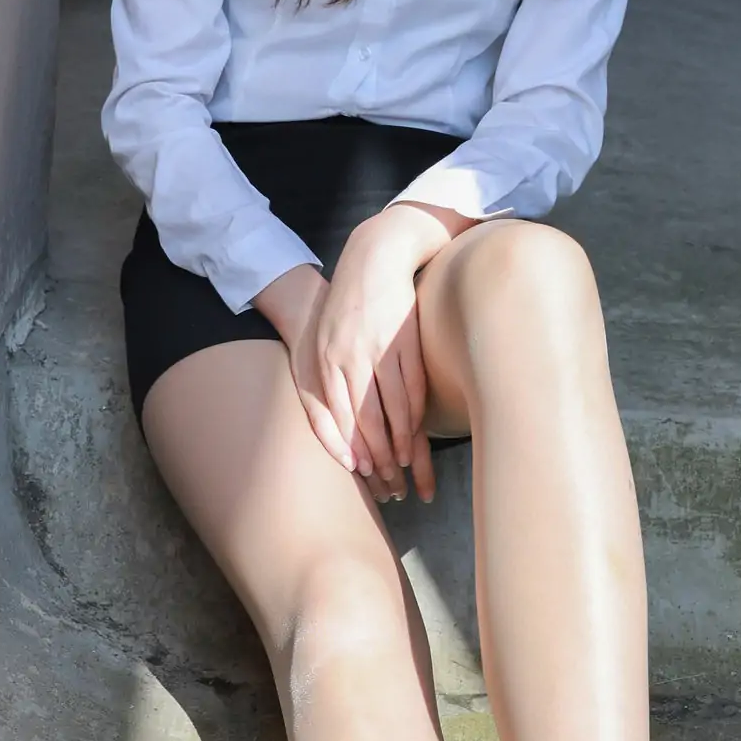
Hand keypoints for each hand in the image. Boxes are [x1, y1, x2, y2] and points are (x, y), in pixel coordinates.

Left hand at [257, 215, 442, 501]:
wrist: (373, 258)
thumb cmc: (343, 309)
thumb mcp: (322, 343)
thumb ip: (325, 385)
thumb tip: (337, 431)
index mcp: (326, 360)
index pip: (338, 417)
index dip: (351, 448)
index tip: (363, 474)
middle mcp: (350, 357)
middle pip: (365, 418)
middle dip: (378, 454)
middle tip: (389, 481)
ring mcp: (380, 348)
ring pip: (392, 406)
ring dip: (401, 439)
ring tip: (407, 464)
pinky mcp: (406, 340)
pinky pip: (412, 385)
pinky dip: (415, 412)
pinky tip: (417, 429)